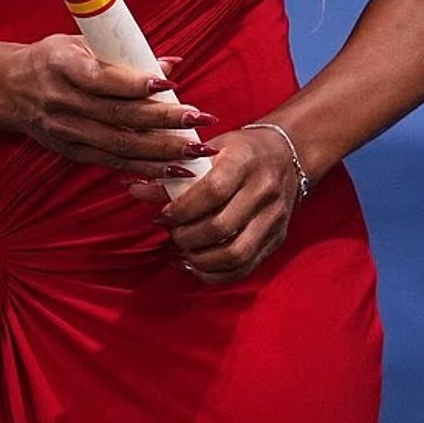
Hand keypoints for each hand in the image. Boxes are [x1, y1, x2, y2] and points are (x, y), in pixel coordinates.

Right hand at [0, 34, 218, 178]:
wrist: (8, 89)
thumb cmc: (50, 58)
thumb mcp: (79, 42)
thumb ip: (124, 54)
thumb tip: (171, 64)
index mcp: (61, 65)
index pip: (101, 79)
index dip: (135, 84)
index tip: (168, 83)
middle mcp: (62, 102)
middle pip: (119, 116)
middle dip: (164, 120)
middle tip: (199, 119)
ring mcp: (66, 131)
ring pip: (120, 145)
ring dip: (162, 151)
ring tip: (196, 152)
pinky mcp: (71, 151)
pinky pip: (113, 162)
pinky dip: (145, 168)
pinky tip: (172, 170)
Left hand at [126, 126, 302, 283]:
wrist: (289, 153)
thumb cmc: (241, 149)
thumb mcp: (210, 148)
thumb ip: (174, 171)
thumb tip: (134, 189)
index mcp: (245, 161)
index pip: (212, 191)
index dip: (183, 209)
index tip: (163, 214)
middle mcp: (264, 190)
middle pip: (221, 227)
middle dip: (186, 237)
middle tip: (171, 231)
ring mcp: (274, 218)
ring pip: (235, 254)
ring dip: (200, 259)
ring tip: (182, 250)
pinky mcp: (277, 239)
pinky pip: (245, 268)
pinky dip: (216, 274)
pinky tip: (195, 266)